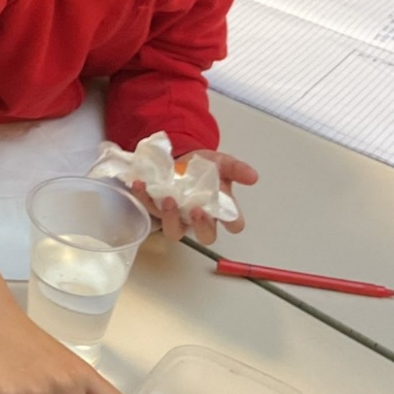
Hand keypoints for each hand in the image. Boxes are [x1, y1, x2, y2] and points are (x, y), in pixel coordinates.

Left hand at [132, 151, 257, 245]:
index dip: (233, 223)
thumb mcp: (221, 162)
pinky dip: (143, 196)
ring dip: (171, 217)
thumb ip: (236, 168)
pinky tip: (141, 184)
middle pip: (205, 236)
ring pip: (174, 230)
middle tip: (196, 211)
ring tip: (169, 199)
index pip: (233, 224)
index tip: (229, 215)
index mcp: (219, 209)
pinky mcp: (156, 208)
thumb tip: (253, 176)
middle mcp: (198, 218)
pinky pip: (148, 208)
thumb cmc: (204, 167)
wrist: (180, 157)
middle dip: (202, 226)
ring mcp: (176, 215)